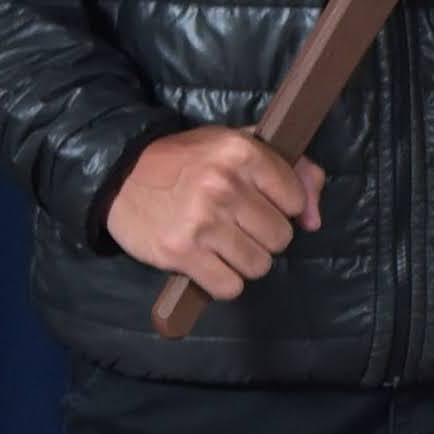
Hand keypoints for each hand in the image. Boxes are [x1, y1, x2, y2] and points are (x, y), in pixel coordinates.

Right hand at [105, 132, 323, 302]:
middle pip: (280, 238)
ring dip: (243, 261)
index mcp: (242, 152)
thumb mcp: (238, 146)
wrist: (119, 174)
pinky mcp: (181, 252)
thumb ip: (291, 170)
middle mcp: (224, 185)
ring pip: (258, 265)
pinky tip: (207, 262)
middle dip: (262, 237)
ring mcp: (202, 221)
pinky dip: (222, 281)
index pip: (295, 200)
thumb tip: (314, 220)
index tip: (257, 202)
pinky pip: (229, 287)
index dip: (280, 206)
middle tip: (236, 226)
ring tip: (221, 244)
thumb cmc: (187, 162)